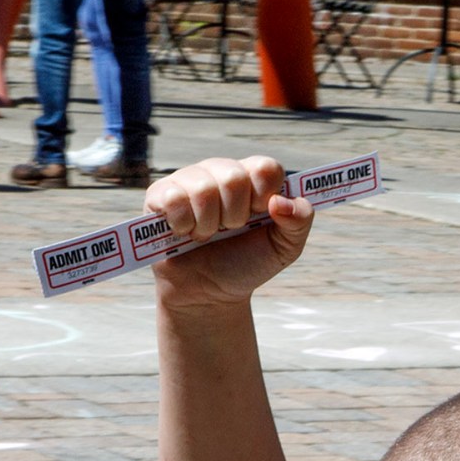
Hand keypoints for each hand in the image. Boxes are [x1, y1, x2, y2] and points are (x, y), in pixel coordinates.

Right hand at [145, 155, 313, 312]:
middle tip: (230, 230)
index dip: (264, 194)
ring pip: (202, 188)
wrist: (210, 293)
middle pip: (233, 177)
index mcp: (253, 179)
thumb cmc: (246, 263)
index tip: (260, 216)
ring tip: (206, 235)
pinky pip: (172, 198)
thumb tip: (281, 202)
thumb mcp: (284, 248)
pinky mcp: (160, 195)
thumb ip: (299, 221)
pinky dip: (183, 224)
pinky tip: (184, 233)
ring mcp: (189, 180)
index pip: (265, 167)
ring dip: (208, 224)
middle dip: (235, 216)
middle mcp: (221, 172)